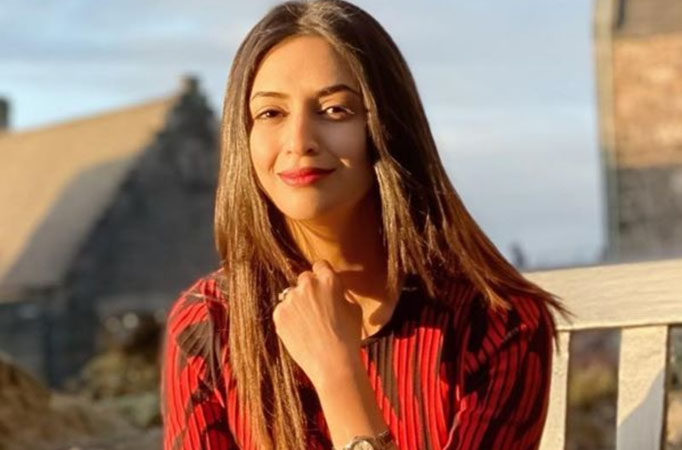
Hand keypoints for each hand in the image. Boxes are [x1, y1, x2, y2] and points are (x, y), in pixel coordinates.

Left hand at [272, 260, 363, 384]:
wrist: (332, 364)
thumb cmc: (348, 337)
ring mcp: (291, 299)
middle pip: (304, 278)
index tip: (323, 286)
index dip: (323, 275)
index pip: (320, 265)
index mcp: (329, 280)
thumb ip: (341, 292)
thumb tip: (334, 289)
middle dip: (310, 289)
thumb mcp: (354, 309)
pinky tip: (301, 332)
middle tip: (317, 308)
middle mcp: (307, 285)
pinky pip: (283, 310)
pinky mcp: (279, 314)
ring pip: (292, 295)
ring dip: (298, 304)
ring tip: (309, 325)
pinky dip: (289, 318)